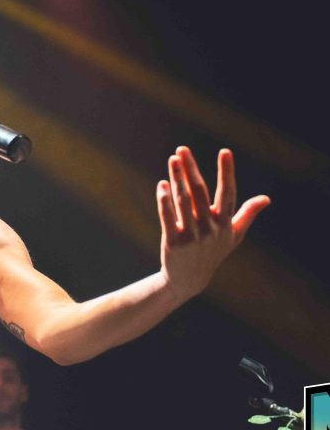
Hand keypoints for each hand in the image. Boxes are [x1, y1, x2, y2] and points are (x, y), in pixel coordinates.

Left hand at [157, 147, 269, 302]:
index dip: (227, 172)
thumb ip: (247, 214)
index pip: (228, 193)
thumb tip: (266, 199)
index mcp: (225, 224)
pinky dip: (165, 202)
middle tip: (182, 149)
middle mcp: (210, 229)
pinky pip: (168, 218)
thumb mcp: (233, 235)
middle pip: (200, 193)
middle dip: (191, 169)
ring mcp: (192, 237)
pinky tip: (162, 185)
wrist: (189, 279)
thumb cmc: (213, 251)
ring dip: (177, 179)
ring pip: (183, 202)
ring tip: (173, 159)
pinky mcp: (173, 243)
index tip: (225, 151)